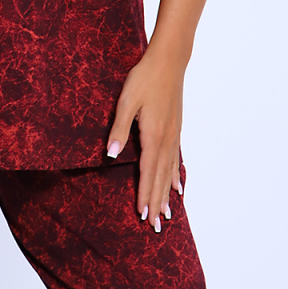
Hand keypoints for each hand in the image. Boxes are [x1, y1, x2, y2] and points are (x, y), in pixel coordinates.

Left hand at [106, 42, 184, 231]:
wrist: (168, 61)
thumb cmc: (144, 78)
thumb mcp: (125, 101)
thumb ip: (118, 129)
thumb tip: (110, 155)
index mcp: (152, 135)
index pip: (147, 172)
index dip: (144, 195)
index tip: (143, 216)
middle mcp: (166, 139)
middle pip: (160, 177)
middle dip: (157, 202)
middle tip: (156, 227)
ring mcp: (173, 135)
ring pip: (169, 171)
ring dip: (166, 193)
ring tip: (168, 214)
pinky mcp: (175, 129)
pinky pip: (175, 159)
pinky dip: (175, 176)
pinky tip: (178, 186)